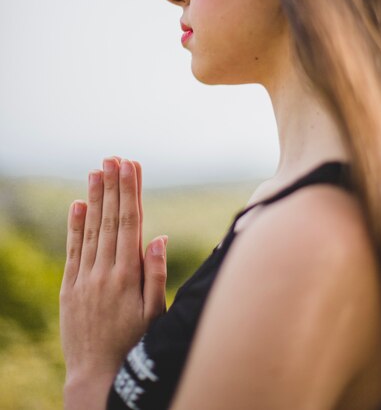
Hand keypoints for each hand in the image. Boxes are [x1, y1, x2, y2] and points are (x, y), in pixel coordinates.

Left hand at [60, 156, 167, 395]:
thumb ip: (156, 274)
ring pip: (91, 230)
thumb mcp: (156, 313)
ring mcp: (84, 279)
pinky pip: (72, 251)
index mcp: (128, 276)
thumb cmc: (136, 344)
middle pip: (110, 220)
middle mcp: (104, 272)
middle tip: (114, 158)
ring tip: (97, 170)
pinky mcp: (69, 288)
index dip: (130, 192)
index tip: (131, 166)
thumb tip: (159, 237)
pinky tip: (77, 204)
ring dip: (95, 198)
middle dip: (113, 186)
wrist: (96, 376)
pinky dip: (75, 226)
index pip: (131, 223)